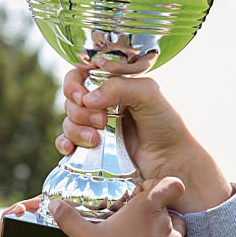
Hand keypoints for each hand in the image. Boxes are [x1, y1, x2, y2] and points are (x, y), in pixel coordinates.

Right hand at [50, 178, 187, 236]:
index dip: (162, 185)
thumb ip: (69, 218)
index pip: (171, 184)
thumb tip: (54, 204)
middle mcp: (167, 222)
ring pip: (175, 230)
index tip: (146, 193)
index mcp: (147, 208)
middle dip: (153, 214)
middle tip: (132, 225)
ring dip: (161, 234)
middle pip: (168, 208)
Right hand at [55, 66, 233, 213]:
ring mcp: (95, 128)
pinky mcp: (91, 149)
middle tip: (101, 120)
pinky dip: (64, 143)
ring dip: (75, 129)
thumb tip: (87, 98)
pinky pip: (66, 143)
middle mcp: (101, 104)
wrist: (171, 162)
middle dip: (80, 110)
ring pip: (68, 122)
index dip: (74, 84)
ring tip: (95, 139)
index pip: (81, 75)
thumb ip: (120, 87)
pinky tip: (70, 148)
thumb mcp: (149, 94)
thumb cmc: (166, 125)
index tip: (82, 95)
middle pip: (71, 100)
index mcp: (113, 86)